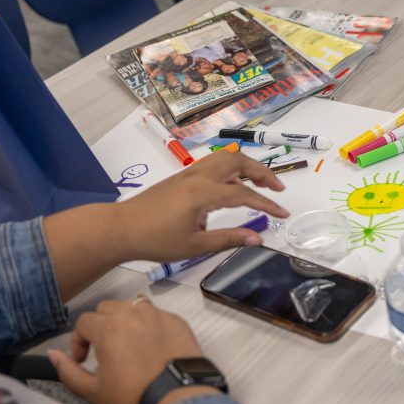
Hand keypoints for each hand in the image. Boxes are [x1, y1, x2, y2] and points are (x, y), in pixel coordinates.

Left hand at [43, 150, 288, 301]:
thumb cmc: (155, 240)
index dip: (267, 203)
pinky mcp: (181, 177)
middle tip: (277, 188)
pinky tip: (232, 185)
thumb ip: (228, 239)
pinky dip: (230, 168)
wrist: (120, 229)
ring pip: (224, 158)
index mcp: (203, 193)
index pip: (244, 193)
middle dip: (261, 172)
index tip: (282, 214)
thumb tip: (257, 238)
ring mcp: (188, 174)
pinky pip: (212, 163)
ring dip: (246, 166)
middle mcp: (198, 177)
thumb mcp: (194, 245)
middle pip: (238, 162)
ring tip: (259, 182)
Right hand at [48, 299, 218, 403]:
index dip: (78, 341)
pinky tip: (152, 347)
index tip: (82, 359)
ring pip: (133, 306)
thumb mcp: (93, 391)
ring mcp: (158, 315)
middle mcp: (133, 314)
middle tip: (104, 349)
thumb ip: (67, 371)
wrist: (178, 398)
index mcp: (108, 328)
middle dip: (100, 326)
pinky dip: (150, 325)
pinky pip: (157, 315)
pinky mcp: (178, 321)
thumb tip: (53, 355)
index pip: (84, 321)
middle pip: (108, 308)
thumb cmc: (134, 396)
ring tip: (128, 345)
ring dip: (125, 321)